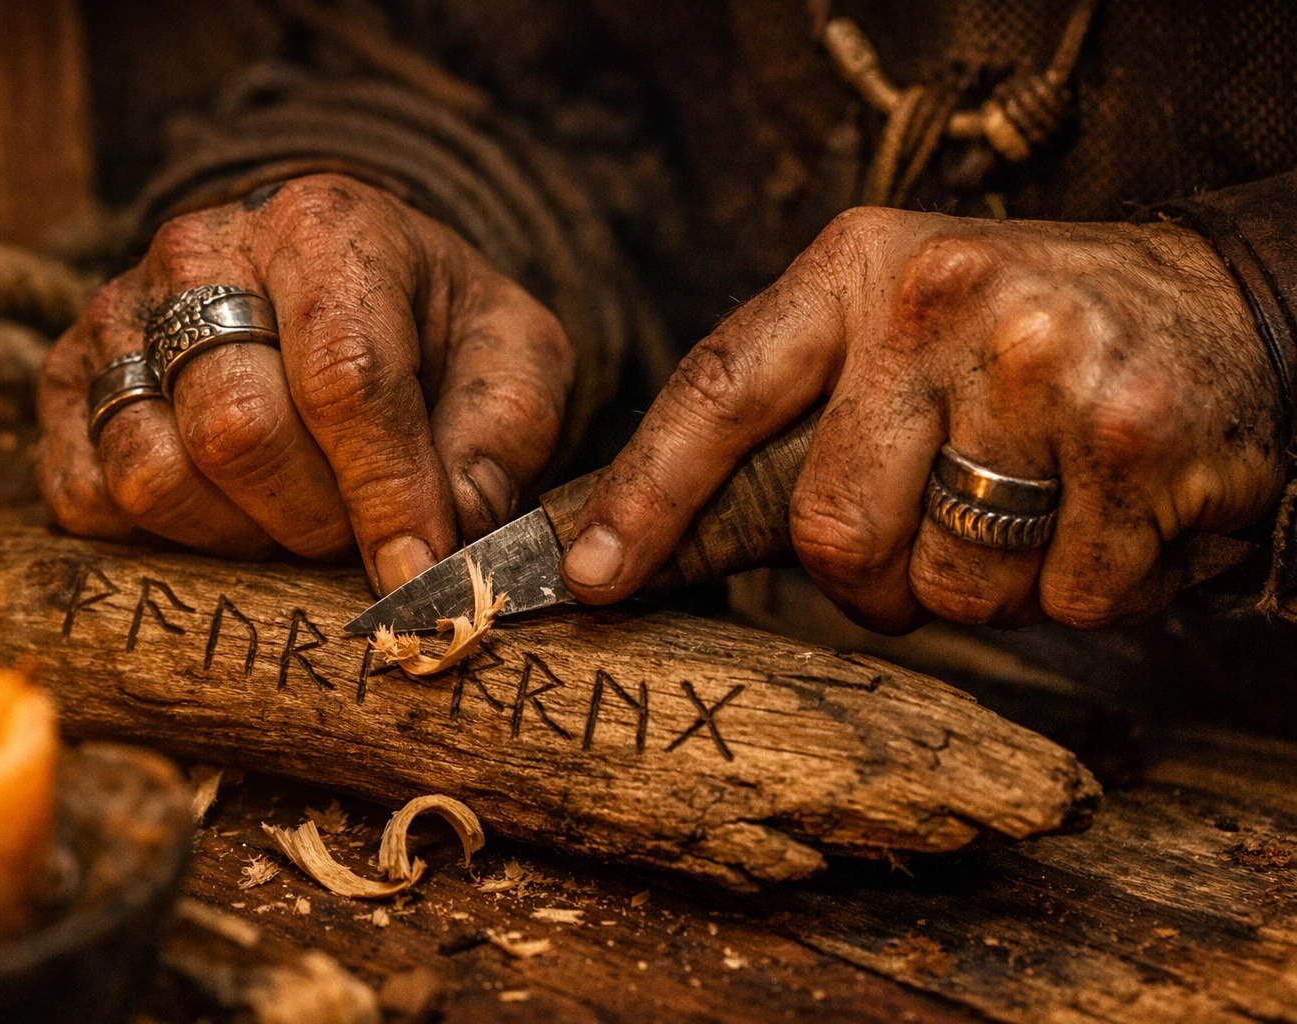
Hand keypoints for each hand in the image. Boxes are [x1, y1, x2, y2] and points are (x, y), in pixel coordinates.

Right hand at [38, 174, 573, 593]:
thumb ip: (494, 448)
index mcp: (324, 228)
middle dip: (313, 518)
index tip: (416, 577)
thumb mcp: (511, 367)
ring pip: (153, 474)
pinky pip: (85, 498)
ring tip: (294, 513)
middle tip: (356, 530)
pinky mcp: (67, 381)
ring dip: (239, 535)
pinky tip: (227, 512)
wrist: (348, 286)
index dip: (384, 493)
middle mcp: (198, 253)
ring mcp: (116, 315)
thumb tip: (435, 553)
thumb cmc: (438, 334)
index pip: (344, 378)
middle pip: (236, 432)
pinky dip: (160, 538)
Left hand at [561, 208, 1285, 630]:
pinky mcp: (1142, 445)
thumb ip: (790, 413)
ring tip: (1037, 497)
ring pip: (953, 590)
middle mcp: (943, 303)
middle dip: (873, 576)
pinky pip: (1068, 604)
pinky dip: (1087, 588)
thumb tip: (633, 539)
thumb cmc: (1018, 331)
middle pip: (834, 536)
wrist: (1217, 300)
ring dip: (988, 584)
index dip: (644, 496)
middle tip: (936, 522)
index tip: (586, 577)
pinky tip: (1111, 511)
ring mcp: (1047, 371)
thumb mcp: (889, 320)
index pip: (717, 392)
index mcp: (856, 269)